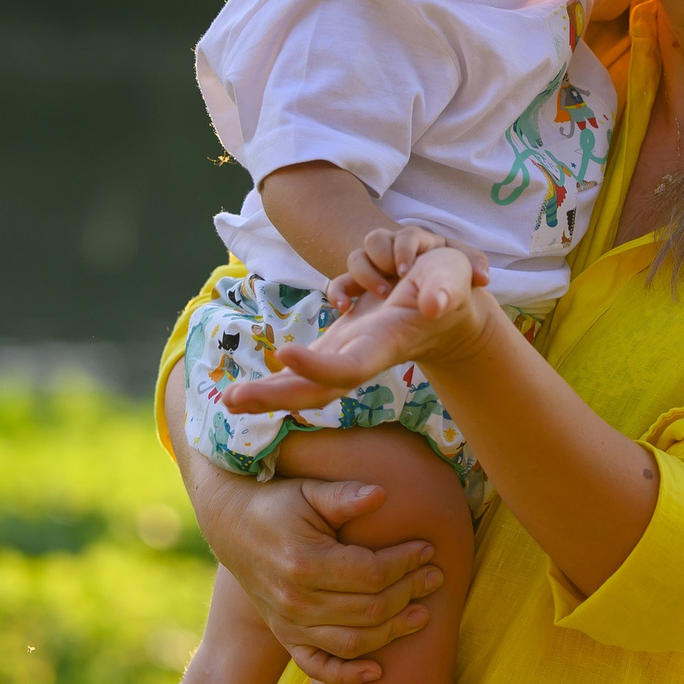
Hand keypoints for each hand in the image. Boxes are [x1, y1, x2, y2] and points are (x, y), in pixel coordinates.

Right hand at [180, 454, 442, 683]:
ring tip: (423, 615)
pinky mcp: (286, 636)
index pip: (372, 573)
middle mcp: (297, 600)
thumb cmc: (278, 504)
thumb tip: (383, 494)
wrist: (232, 527)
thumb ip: (345, 495)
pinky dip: (347, 676)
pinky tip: (377, 672)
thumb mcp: (309, 491)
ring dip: (393, 632)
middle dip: (409, 594)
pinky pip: (318, 666)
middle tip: (435, 577)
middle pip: (370, 609)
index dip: (406, 563)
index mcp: (305, 562)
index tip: (428, 549)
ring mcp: (290, 624)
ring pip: (353, 642)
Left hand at [227, 248, 496, 412]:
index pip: (350, 367)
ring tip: (235, 398)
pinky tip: (277, 364)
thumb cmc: (448, 289)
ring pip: (299, 377)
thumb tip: (432, 305)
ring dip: (271, 387)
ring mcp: (344, 349)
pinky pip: (300, 359)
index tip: (286, 354)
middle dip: (275, 396)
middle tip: (231, 401)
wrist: (445, 302)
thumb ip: (444, 293)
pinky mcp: (335, 341)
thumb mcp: (452, 282)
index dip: (319, 365)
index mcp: (385, 344)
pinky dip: (283, 367)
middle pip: (316, 387)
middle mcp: (361, 353)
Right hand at [327, 224, 492, 313]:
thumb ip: (474, 264)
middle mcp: (392, 251)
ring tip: (382, 297)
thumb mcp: (462, 267)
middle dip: (382, 258)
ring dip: (364, 276)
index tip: (406, 271)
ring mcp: (374, 269)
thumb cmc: (450, 276)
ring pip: (356, 259)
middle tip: (394, 282)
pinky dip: (338, 294)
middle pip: (375, 239)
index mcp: (417, 243)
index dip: (403, 250)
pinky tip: (345, 309)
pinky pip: (340, 285)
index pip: (405, 235)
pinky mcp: (359, 289)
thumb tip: (483, 277)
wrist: (436, 297)